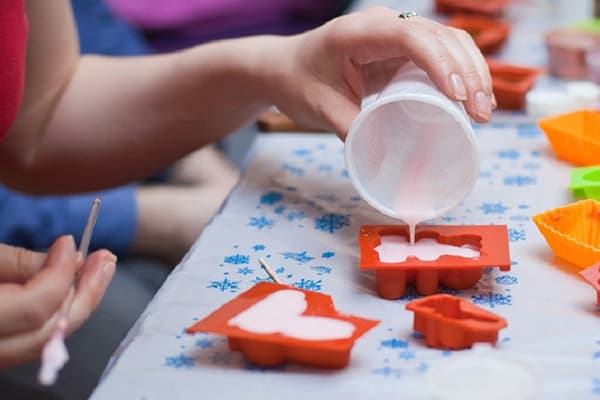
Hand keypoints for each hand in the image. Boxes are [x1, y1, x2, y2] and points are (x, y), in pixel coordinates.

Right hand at [0, 236, 115, 368]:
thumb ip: (22, 262)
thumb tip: (72, 259)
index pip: (36, 307)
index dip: (61, 274)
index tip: (69, 244)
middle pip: (51, 332)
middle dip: (86, 293)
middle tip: (104, 261)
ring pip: (48, 341)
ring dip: (79, 303)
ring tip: (98, 270)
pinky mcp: (1, 354)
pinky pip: (36, 341)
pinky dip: (59, 315)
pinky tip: (73, 290)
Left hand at [268, 7, 493, 137]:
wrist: (283, 69)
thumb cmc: (297, 84)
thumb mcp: (322, 111)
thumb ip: (354, 133)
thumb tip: (386, 164)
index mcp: (358, 33)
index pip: (411, 37)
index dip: (440, 63)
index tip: (457, 96)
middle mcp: (382, 25)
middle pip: (439, 36)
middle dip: (467, 72)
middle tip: (480, 114)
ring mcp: (394, 33)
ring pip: (446, 40)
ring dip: (470, 71)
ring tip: (482, 110)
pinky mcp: (400, 48)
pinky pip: (439, 51)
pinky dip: (459, 71)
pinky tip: (470, 98)